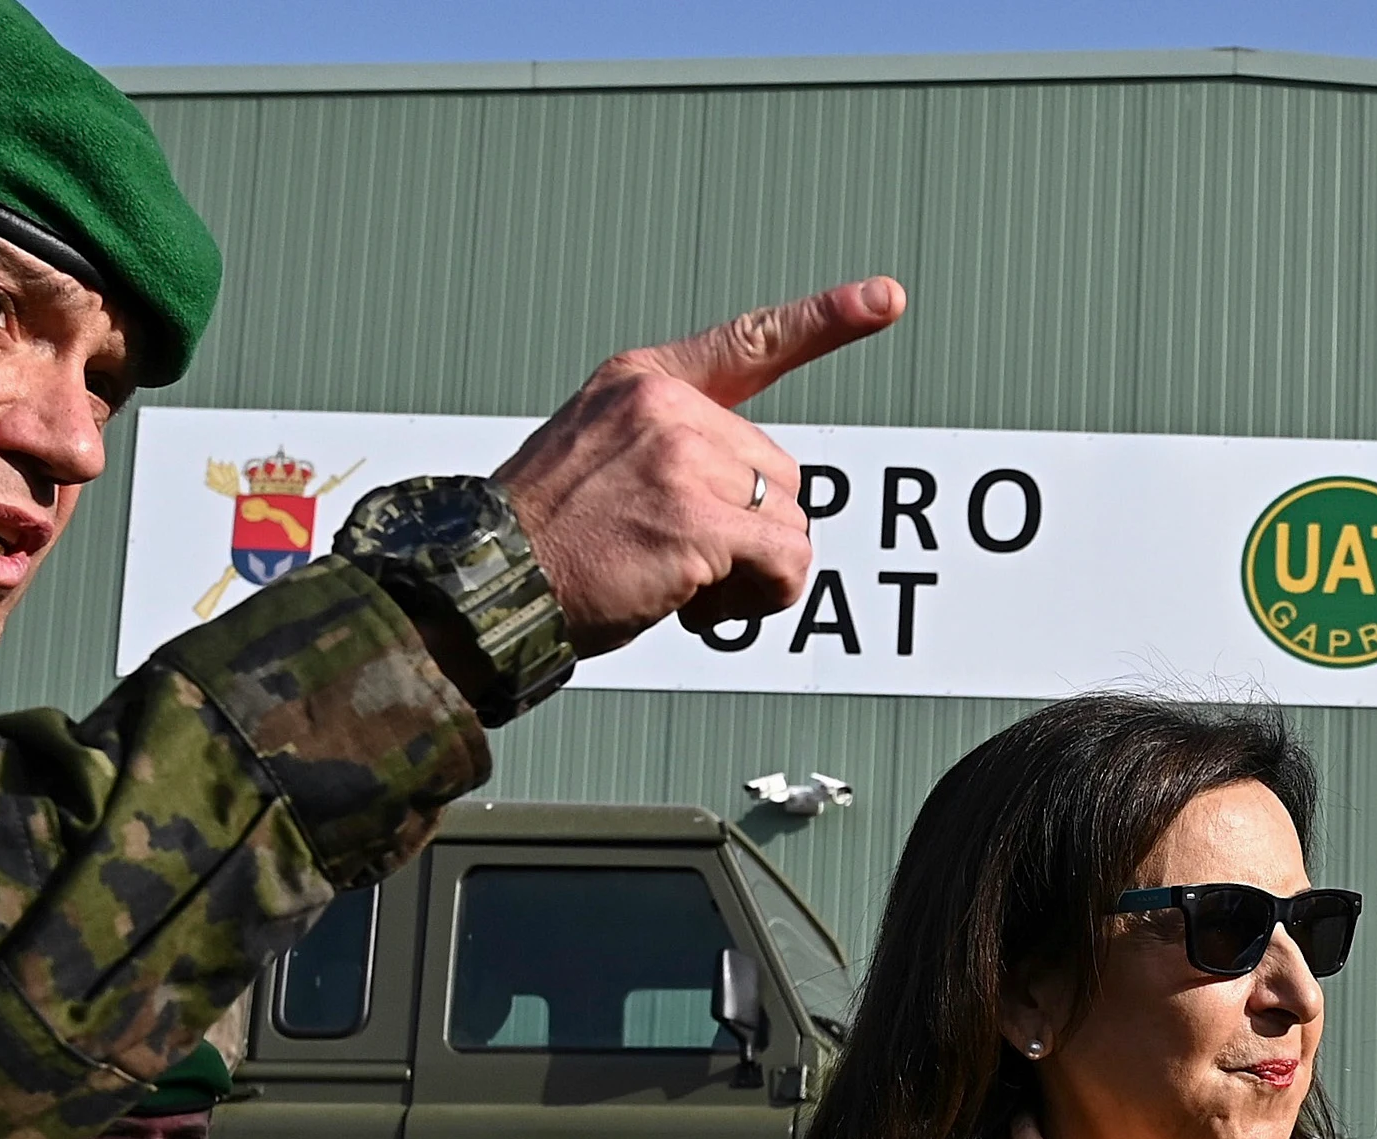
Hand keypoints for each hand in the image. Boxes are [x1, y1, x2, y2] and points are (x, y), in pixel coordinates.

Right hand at [492, 278, 907, 657]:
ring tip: (677, 580)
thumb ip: (677, 448)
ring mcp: (683, 458)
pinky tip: (693, 604)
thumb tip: (766, 496)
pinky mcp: (697, 519)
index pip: (750, 342)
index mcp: (643, 380)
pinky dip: (759, 600)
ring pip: (791, 523)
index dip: (826, 320)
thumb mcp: (602, 455)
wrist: (488, 581)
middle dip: (750, 531)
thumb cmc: (547, 538)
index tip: (888, 297)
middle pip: (782, 473)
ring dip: (753, 572)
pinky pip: (786, 564)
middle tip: (680, 558)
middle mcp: (666, 405)